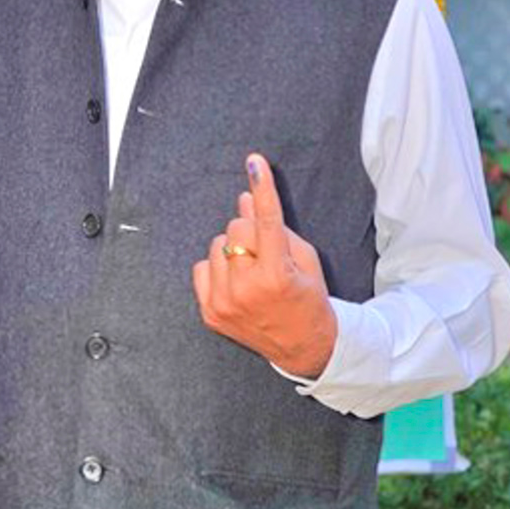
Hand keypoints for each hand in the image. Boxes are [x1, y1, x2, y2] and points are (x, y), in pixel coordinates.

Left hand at [191, 153, 337, 377]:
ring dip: (233, 250)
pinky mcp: (209, 312)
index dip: (262, 188)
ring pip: (217, 245)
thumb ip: (275, 228)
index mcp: (277, 275)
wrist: (303, 347)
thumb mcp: (305, 259)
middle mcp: (246, 289)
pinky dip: (217, 269)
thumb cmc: (308, 297)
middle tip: (266, 250)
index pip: (267, 220)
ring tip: (252, 270)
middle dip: (250, 231)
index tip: (254, 161)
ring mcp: (224, 303)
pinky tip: (236, 283)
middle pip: (236, 228)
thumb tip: (245, 198)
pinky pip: (201, 267)